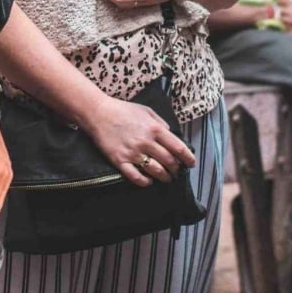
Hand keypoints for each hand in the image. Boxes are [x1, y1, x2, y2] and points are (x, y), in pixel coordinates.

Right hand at [79, 95, 195, 186]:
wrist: (99, 113)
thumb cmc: (124, 110)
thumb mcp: (147, 111)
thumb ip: (161, 123)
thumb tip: (172, 135)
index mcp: (155, 129)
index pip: (178, 147)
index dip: (188, 158)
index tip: (191, 164)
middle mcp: (146, 142)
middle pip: (168, 161)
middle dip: (176, 169)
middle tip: (177, 172)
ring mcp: (133, 153)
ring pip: (155, 171)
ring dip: (164, 177)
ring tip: (167, 179)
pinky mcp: (120, 161)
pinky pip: (136, 177)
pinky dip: (145, 182)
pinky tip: (149, 181)